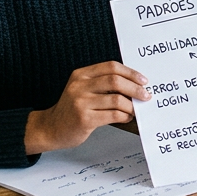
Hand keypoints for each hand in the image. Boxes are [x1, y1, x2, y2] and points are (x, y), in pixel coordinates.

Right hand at [25, 61, 150, 153]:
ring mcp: (81, 102)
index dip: (130, 72)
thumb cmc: (71, 110)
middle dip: (135, 88)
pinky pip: (113, 115)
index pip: (111, 67)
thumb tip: (134, 85)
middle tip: (146, 95)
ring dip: (131, 105)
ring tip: (135, 110)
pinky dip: (124, 116)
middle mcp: (79, 86)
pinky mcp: (84, 119)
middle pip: (115, 80)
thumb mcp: (81, 89)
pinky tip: (127, 117)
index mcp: (81, 75)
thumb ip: (102, 84)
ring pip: (116, 99)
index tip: (143, 80)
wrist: (50, 128)